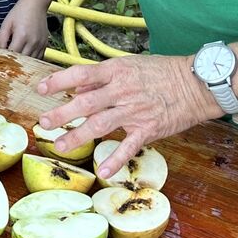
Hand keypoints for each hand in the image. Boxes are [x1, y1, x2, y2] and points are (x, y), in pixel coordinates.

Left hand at [0, 1, 50, 57]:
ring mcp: (40, 44)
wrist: (35, 4)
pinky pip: (39, 58)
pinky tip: (26, 55)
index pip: (12, 54)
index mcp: (22, 36)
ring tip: (17, 57)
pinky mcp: (45, 44)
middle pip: (22, 60)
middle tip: (8, 60)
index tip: (1, 58)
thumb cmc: (20, 12)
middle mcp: (33, 42)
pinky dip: (32, 59)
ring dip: (24, 62)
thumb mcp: (6, 23)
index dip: (5, 58)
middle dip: (14, 61)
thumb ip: (1, 38)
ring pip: (31, 61)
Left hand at [35, 53, 218, 178]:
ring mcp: (135, 111)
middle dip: (62, 114)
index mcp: (116, 71)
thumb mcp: (130, 65)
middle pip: (85, 102)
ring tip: (60, 147)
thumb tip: (77, 87)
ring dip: (78, 136)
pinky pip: (128, 147)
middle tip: (44, 124)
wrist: (196, 84)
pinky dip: (114, 160)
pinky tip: (102, 172)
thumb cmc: (161, 72)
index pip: (81, 73)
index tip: (41, 88)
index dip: (59, 81)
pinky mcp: (148, 129)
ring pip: (100, 125)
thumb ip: (102, 77)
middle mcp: (122, 90)